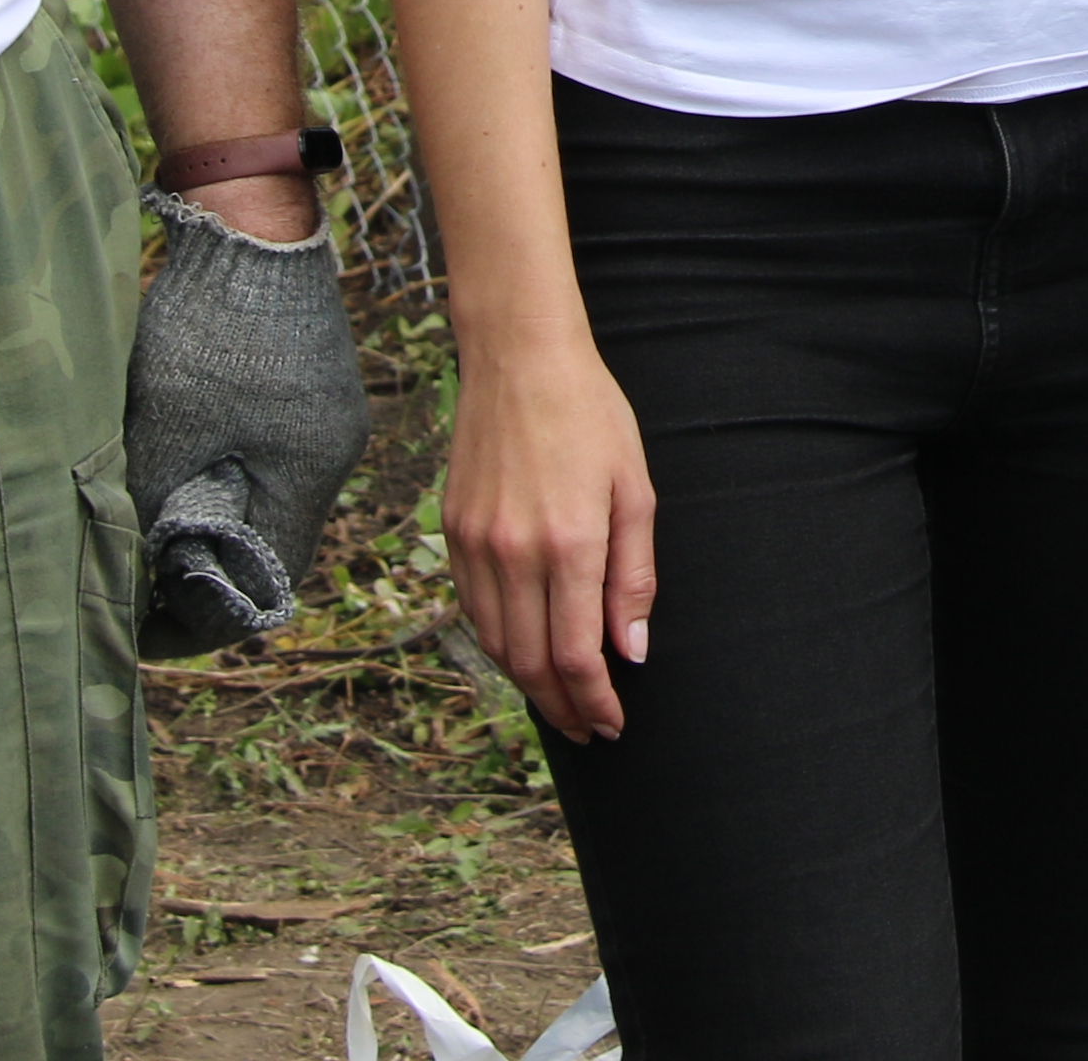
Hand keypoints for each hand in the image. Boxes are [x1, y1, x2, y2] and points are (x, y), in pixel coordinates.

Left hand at [122, 188, 373, 657]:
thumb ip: (161, 507)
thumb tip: (145, 568)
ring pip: (268, 500)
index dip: (200, 617)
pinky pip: (272, 458)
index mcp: (307, 474)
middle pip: (270, 546)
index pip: (264, 584)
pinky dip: (227, 476)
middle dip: (203, 570)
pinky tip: (182, 461)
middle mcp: (331, 454)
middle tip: (137, 576)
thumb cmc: (208, 326)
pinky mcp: (312, 387)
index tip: (141, 621)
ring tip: (150, 518)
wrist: (251, 219)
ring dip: (212, 520)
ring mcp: (327, 417)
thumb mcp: (167, 428)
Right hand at [441, 332, 654, 740]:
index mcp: (569, 544)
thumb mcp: (634, 490)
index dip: (594, 701)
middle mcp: (514, 553)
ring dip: (527, 684)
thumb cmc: (591, 416)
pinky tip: (523, 650)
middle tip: (588, 728)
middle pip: (530, 664)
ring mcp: (475, 545)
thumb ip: (633, 577)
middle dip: (561, 707)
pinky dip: (498, 643)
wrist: (520, 360)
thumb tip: (629, 650)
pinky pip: (472, 610)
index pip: (576, 656)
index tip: (612, 723)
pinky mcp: (453, 533)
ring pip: (496, 645)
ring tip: (559, 700)